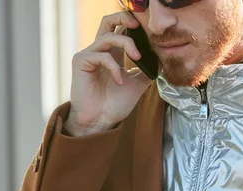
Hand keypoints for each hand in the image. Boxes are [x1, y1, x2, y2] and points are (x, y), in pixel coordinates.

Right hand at [65, 12, 151, 136]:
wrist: (100, 121)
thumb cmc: (114, 105)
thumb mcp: (137, 85)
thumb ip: (147, 71)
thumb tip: (162, 60)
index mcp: (112, 55)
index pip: (120, 29)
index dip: (132, 24)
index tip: (149, 29)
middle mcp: (100, 51)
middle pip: (107, 21)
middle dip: (123, 17)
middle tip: (138, 25)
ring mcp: (89, 55)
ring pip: (108, 36)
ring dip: (126, 44)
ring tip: (137, 58)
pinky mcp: (80, 62)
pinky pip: (101, 55)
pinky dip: (114, 67)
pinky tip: (120, 81)